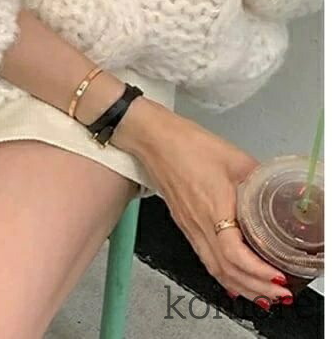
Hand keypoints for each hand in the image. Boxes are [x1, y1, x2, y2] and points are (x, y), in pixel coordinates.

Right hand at [112, 99, 294, 307]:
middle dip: (255, 288)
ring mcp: (188, 226)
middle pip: (226, 270)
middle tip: (279, 293)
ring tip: (263, 293)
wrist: (153, 138)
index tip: (278, 277)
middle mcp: (198, 223)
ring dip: (240, 286)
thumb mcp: (234, 157)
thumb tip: (278, 191)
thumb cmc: (186, 143)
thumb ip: (259, 177)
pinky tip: (235, 276)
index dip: (258, 272)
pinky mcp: (183, 223)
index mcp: (213, 207)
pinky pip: (204, 257)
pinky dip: (223, 274)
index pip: (234, 254)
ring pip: (214, 268)